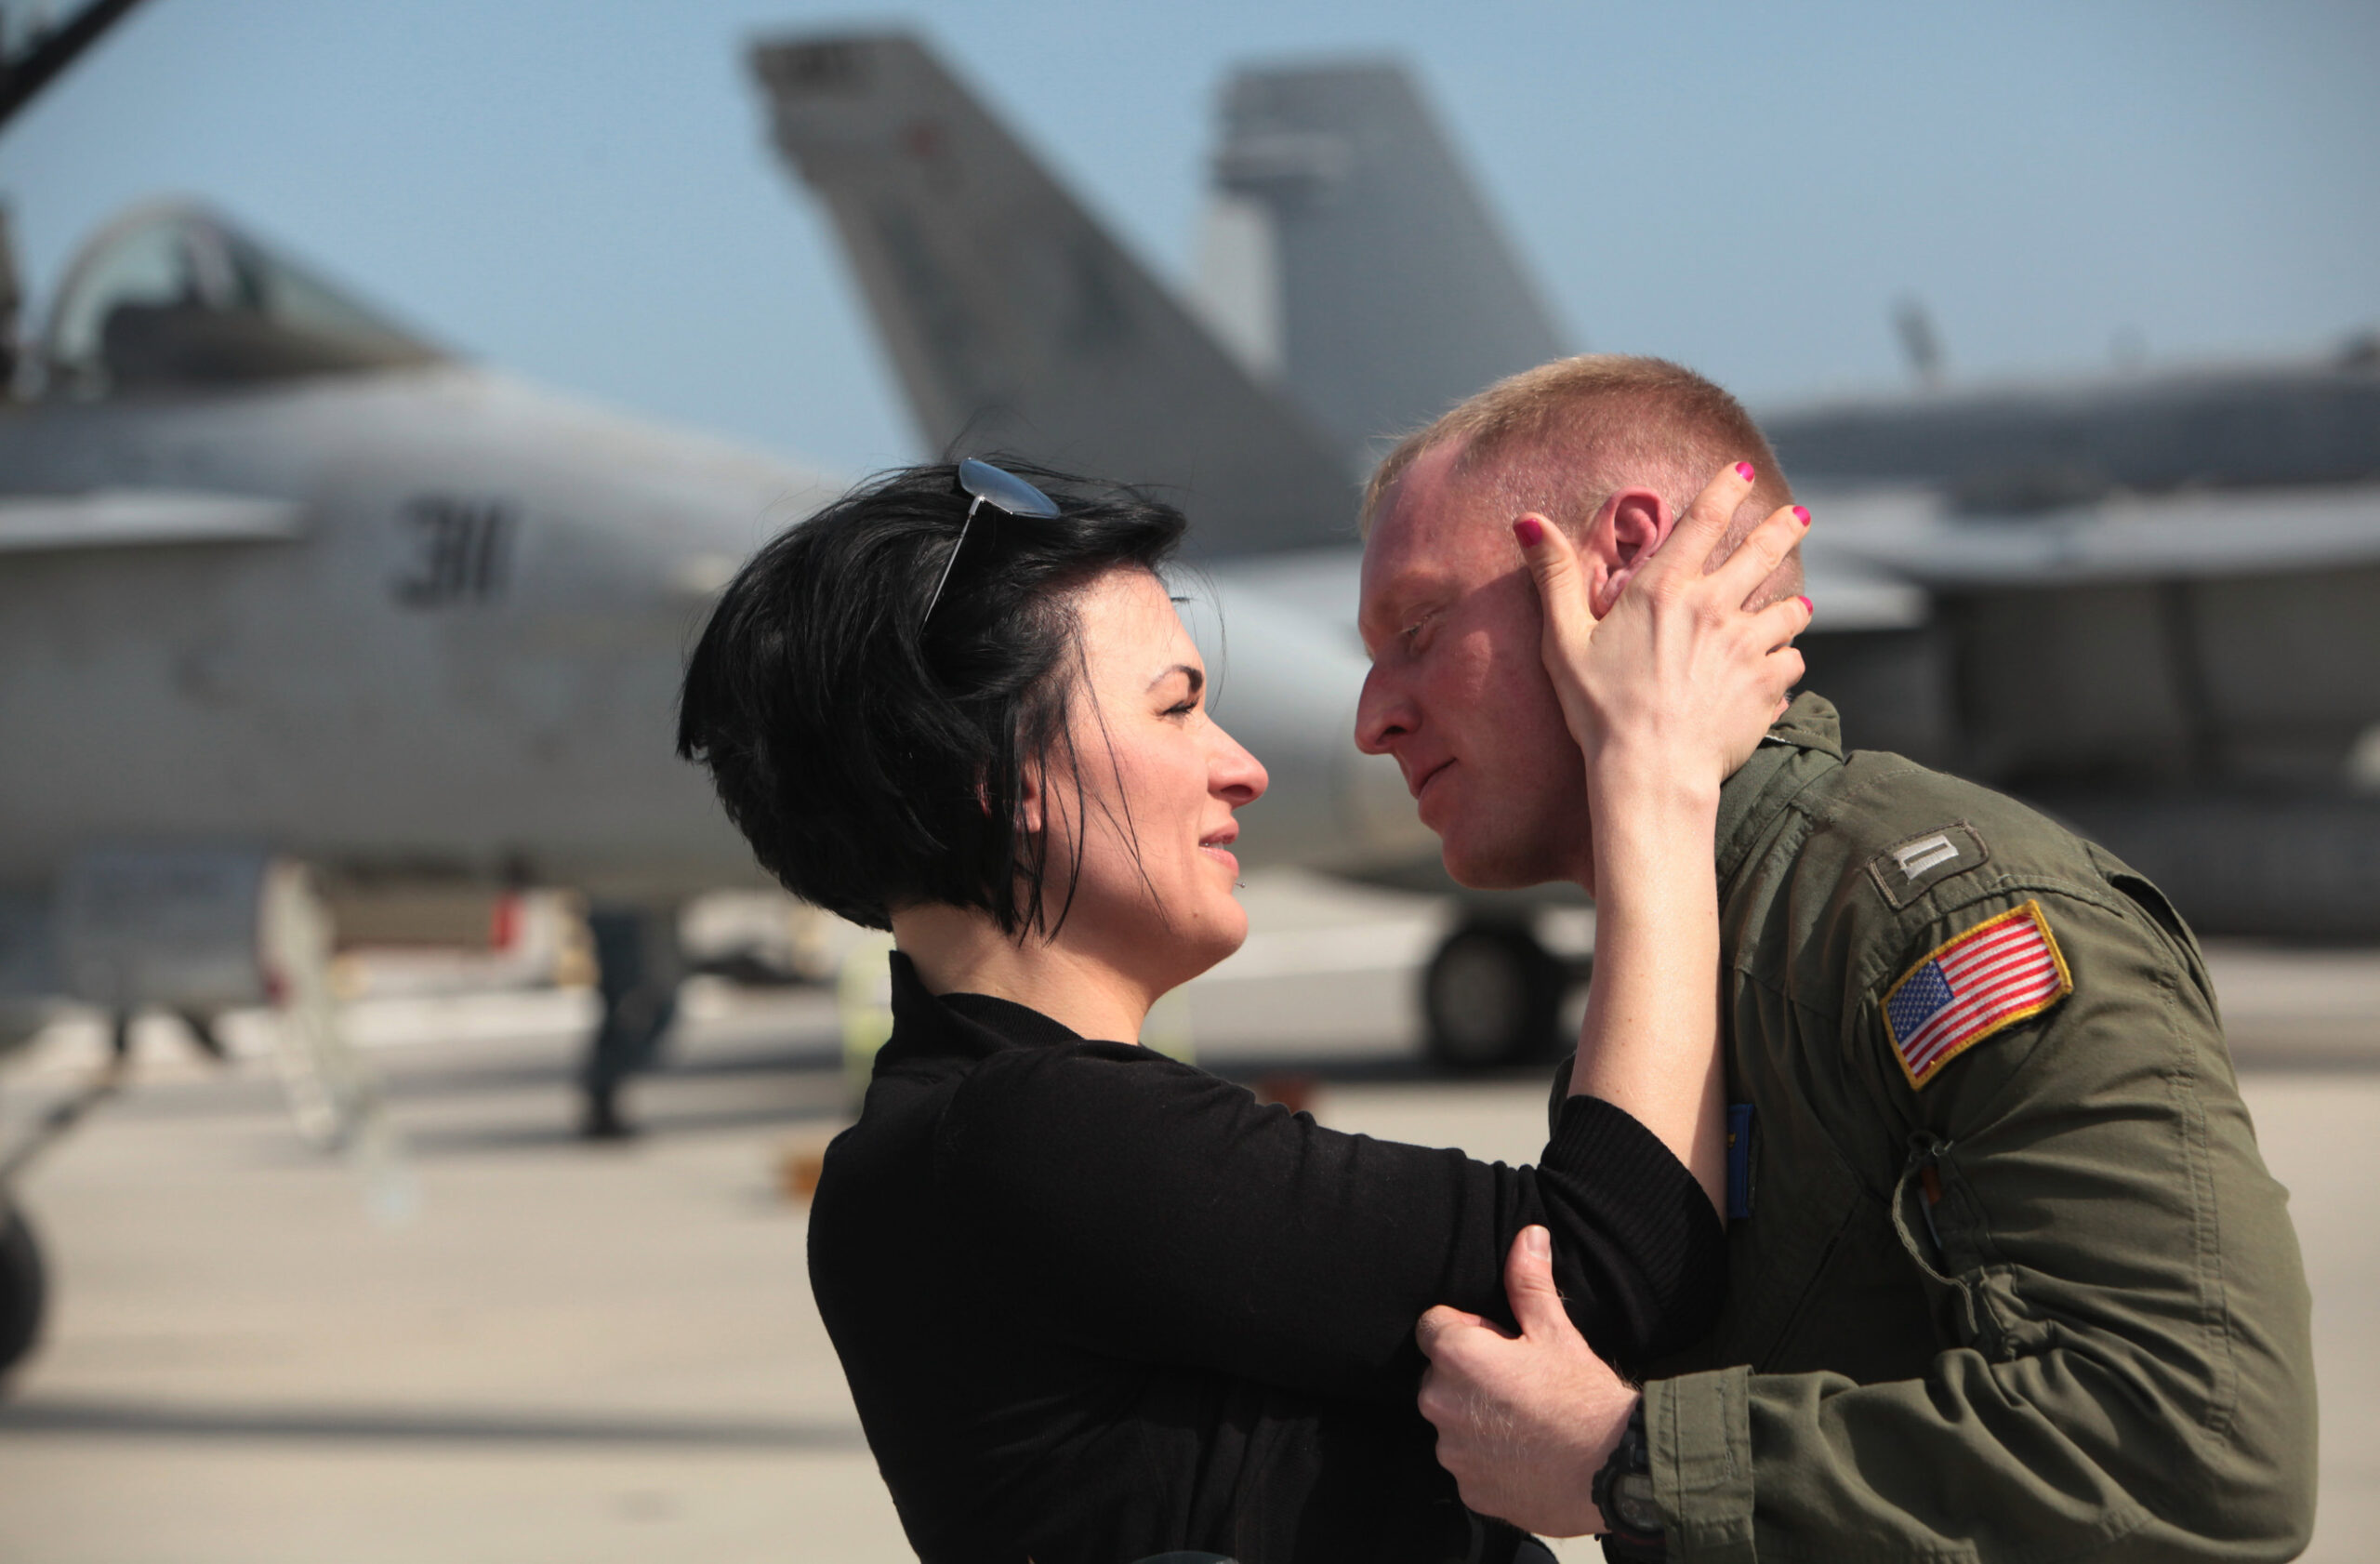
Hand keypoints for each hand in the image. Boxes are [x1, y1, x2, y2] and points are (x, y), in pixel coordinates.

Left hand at [1415, 1225, 1639, 1537]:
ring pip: (1452, 1420)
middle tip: (1519, 1382)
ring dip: (1475, 1416)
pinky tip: (1524, 1454)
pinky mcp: (1468, 1489)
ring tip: (1525, 1420)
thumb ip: (1528, 1281)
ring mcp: (1452, 1451)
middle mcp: (1440, 1403)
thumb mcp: (1556, 1331)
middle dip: (1468, 1373)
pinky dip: (1487, 1458)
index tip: (1502, 1344)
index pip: (1433, 1326)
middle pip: (1439, 1374)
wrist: (1613, 1472)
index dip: (1468, 1330)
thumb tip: (1528, 1235)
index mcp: (1456, 1356)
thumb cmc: (1584, 1397)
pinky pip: (1467, 1462)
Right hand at [1514, 463, 1810, 801]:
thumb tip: (1527, 521)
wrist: (1650, 772)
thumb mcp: (1562, 641)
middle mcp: (1714, 606)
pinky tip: (1778, 667)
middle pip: (1762, 552)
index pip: (1704, 520)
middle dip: (1783, 529)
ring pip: (1789, 609)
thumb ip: (1554, 577)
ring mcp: (1747, 644)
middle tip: (1799, 518)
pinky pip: (1792, 660)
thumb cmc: (1599, 710)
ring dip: (1791, 605)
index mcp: (1665, 588)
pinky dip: (1786, 660)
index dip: (1725, 489)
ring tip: (1796, 606)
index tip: (1742, 472)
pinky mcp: (1768, 683)